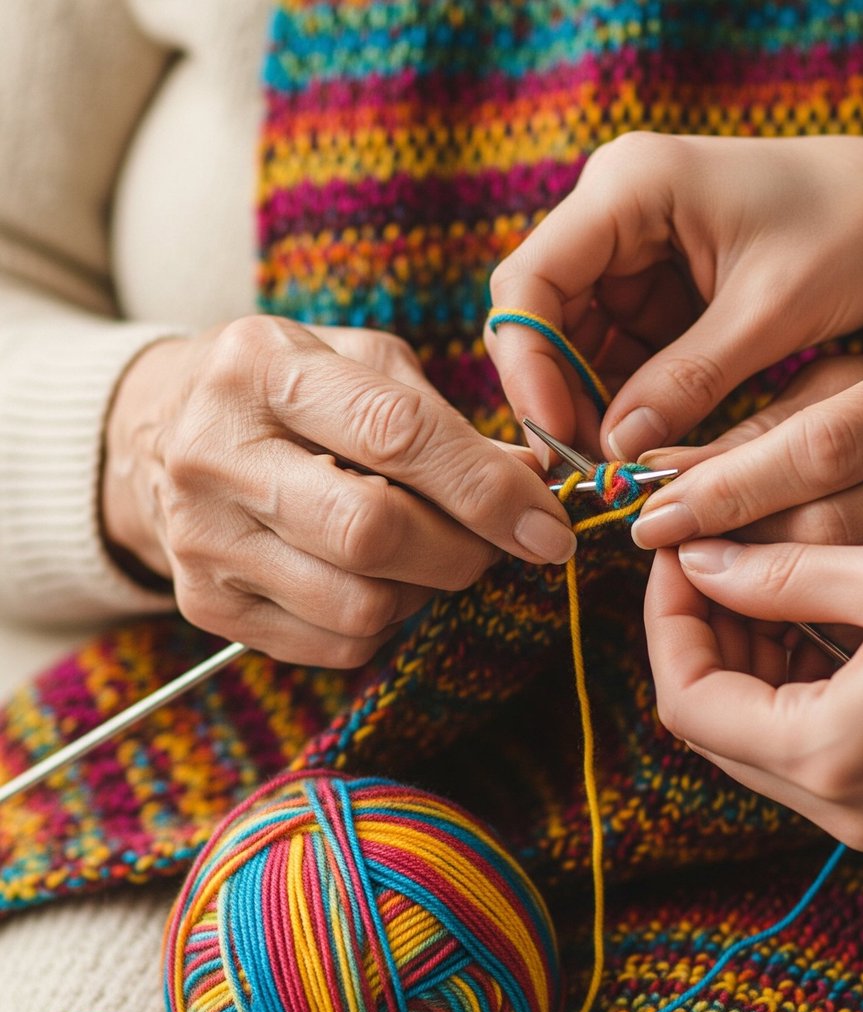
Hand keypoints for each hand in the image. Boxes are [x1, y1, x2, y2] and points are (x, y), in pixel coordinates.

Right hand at [102, 316, 575, 665]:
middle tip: (491, 542)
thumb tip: (532, 485)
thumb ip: (446, 421)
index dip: (487, 491)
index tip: (550, 528)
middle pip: (372, 534)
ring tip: (426, 552)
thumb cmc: (291, 391)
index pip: (396, 436)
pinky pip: (335, 645)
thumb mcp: (363, 365)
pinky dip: (385, 623)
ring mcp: (202, 538)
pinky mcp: (206, 603)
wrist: (164, 433)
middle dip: (463, 551)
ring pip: (360, 606)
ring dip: (425, 590)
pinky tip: (378, 578)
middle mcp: (216, 454)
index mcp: (262, 368)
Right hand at [488, 133, 862, 458]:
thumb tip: (614, 450)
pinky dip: (629, 397)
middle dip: (560, 395)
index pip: (531, 284)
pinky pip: (620, 350)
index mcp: (628, 187)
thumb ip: (686, 380)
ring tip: (626, 464)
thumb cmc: (853, 232)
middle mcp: (615, 210)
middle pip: (543, 315)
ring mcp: (634, 248)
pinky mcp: (658, 284)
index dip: (530, 368)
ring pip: (576, 341)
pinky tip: (650, 438)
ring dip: (594, 404)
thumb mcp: (769, 313)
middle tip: (592, 469)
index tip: (559, 441)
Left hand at [644, 537, 862, 858]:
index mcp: (833, 756)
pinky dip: (796, 698)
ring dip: (749, 668)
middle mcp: (847, 813)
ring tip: (772, 590)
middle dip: (704, 641)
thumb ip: (780, 575)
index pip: (689, 700)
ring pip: (763, 745)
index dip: (668, 622)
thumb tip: (701, 563)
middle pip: (718, 729)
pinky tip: (820, 637)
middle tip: (720, 563)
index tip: (680, 556)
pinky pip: (817, 761)